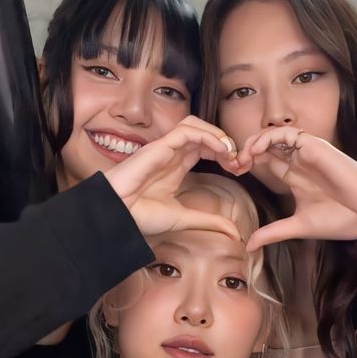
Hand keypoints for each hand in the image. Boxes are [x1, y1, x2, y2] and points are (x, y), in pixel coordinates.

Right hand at [104, 117, 240, 238]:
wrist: (117, 216)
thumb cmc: (141, 216)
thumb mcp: (185, 219)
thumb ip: (210, 221)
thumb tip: (234, 232)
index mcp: (176, 167)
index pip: (205, 148)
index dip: (225, 154)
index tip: (238, 170)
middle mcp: (172, 154)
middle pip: (203, 133)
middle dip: (225, 143)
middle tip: (239, 161)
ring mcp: (165, 148)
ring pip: (195, 125)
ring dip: (217, 134)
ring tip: (229, 152)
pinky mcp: (160, 145)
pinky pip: (187, 130)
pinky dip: (207, 135)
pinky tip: (220, 150)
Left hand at [236, 130, 356, 246]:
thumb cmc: (342, 220)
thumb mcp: (299, 226)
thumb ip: (273, 232)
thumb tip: (249, 246)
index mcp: (297, 179)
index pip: (266, 163)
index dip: (248, 165)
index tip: (233, 174)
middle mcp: (300, 163)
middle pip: (266, 148)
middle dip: (246, 153)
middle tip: (232, 164)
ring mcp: (306, 153)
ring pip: (273, 137)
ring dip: (253, 143)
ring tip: (242, 158)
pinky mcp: (313, 145)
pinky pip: (286, 133)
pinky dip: (267, 138)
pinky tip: (256, 151)